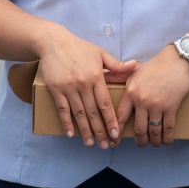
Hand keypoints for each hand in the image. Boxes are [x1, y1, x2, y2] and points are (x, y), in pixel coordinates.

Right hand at [39, 34, 136, 149]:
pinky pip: (62, 109)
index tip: (116, 133)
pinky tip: (71, 134)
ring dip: (85, 130)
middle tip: (105, 145)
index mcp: (96, 76)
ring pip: (79, 114)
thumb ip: (116, 64)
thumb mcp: (99, 53)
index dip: (111, 120)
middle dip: (100, 130)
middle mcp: (83, 84)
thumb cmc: (78, 47)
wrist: (53, 42)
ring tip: (90, 143)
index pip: (105, 103)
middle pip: (93, 112)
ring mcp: (68, 88)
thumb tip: (136, 65)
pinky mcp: (56, 89)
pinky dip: (66, 122)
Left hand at [115, 45, 188, 146]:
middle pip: (138, 129)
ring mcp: (157, 105)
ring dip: (154, 141)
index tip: (114, 142)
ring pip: (153, 131)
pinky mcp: (171, 107)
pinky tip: (166, 141)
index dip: (116, 132)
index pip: (119, 117)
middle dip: (140, 141)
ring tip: (154, 143)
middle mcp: (142, 100)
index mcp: (131, 92)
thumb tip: (102, 77)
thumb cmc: (154, 66)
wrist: (176, 60)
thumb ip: (117, 76)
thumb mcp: (133, 71)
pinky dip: (167, 138)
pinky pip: (168, 128)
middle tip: (141, 143)